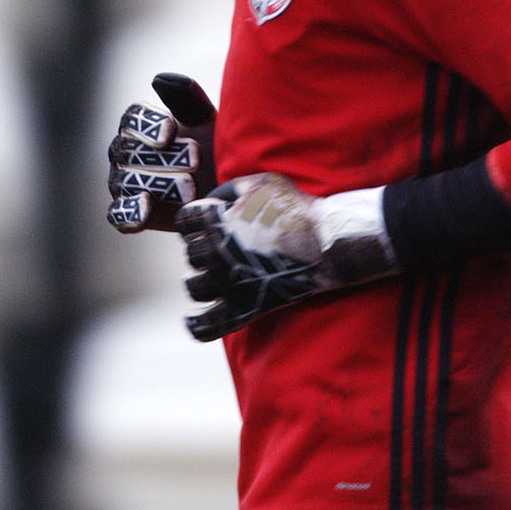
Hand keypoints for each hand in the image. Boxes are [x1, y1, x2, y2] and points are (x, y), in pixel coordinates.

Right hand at [105, 72, 215, 232]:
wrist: (228, 192)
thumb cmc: (215, 151)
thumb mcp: (207, 123)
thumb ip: (186, 100)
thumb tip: (159, 79)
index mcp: (141, 126)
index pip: (132, 119)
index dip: (148, 123)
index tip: (170, 130)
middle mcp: (126, 153)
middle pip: (128, 150)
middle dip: (163, 157)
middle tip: (196, 159)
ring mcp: (124, 184)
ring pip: (126, 181)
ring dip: (159, 183)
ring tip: (191, 188)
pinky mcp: (130, 216)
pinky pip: (118, 214)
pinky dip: (129, 211)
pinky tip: (146, 206)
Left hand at [176, 173, 399, 340]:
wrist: (326, 242)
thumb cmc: (295, 208)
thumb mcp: (261, 183)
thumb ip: (229, 189)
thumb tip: (211, 201)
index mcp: (217, 221)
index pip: (185, 221)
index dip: (193, 222)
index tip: (202, 224)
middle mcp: (217, 252)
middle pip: (191, 255)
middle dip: (200, 250)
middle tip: (215, 250)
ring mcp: (230, 282)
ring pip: (195, 288)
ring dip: (199, 282)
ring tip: (209, 279)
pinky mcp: (245, 307)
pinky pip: (209, 325)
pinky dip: (196, 326)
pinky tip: (192, 321)